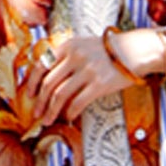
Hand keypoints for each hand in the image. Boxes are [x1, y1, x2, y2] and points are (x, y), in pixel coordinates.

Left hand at [32, 29, 163, 122]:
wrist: (135, 50)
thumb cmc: (107, 51)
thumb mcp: (82, 45)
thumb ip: (65, 57)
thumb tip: (45, 80)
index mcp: (68, 45)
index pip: (41, 65)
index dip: (32, 83)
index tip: (29, 95)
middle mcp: (76, 56)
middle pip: (49, 83)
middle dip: (40, 102)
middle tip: (36, 114)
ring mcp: (88, 70)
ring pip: (60, 95)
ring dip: (51, 111)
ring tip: (48, 120)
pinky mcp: (100, 84)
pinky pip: (78, 102)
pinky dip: (70, 112)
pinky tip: (69, 118)